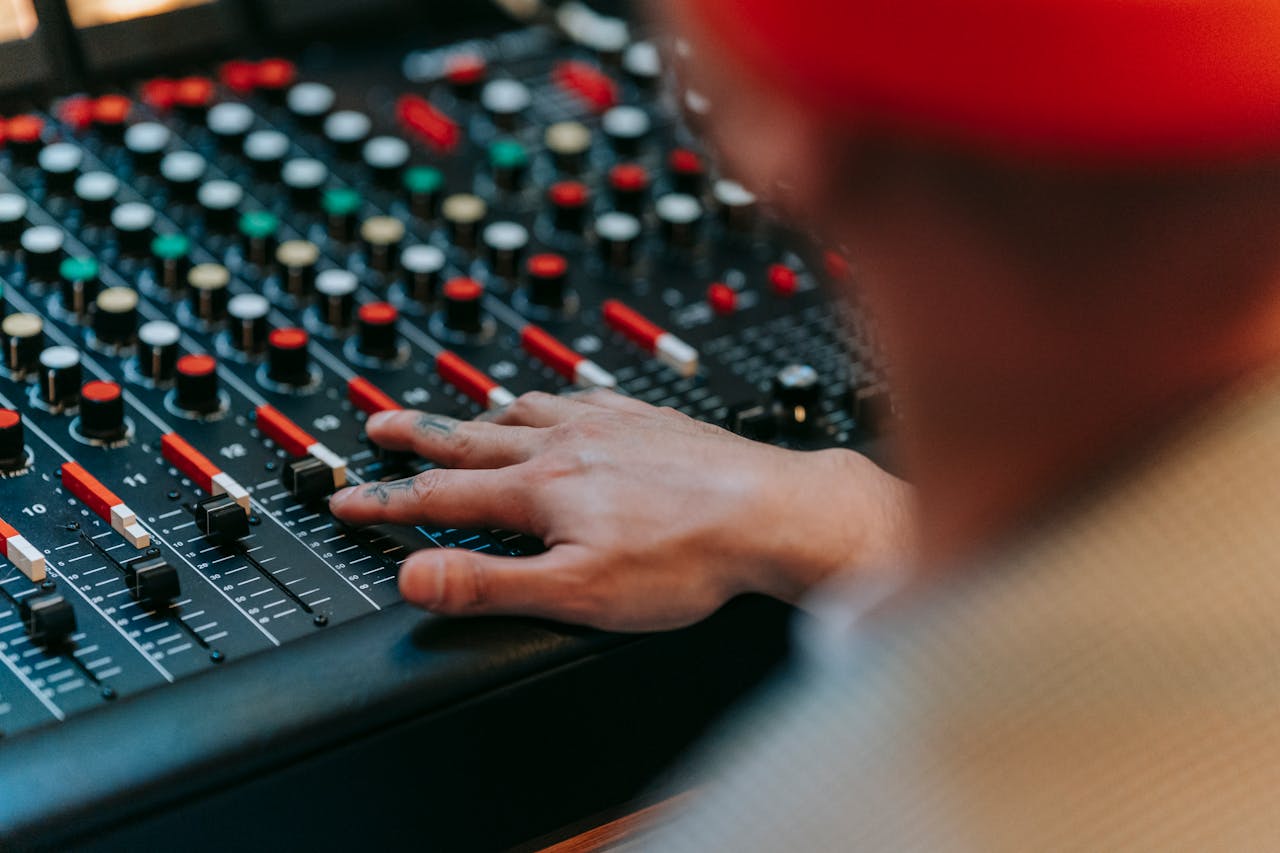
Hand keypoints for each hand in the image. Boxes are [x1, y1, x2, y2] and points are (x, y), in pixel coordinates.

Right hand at [329, 390, 913, 631]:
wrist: (772, 512)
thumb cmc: (687, 557)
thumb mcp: (578, 590)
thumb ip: (490, 584)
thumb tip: (414, 577)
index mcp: (540, 488)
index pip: (440, 496)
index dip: (384, 501)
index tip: (344, 497)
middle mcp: (566, 444)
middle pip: (471, 436)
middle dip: (417, 435)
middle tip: (377, 425)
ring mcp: (609, 425)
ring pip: (526, 411)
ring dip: (483, 416)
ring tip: (464, 416)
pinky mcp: (647, 418)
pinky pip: (584, 395)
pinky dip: (555, 399)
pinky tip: (565, 402)